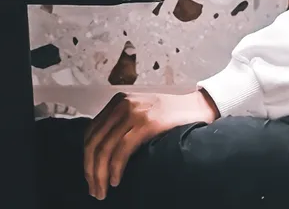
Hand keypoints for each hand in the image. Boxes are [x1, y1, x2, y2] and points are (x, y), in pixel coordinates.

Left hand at [83, 90, 219, 199]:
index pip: (91, 132)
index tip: (91, 176)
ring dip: (100, 175)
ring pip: (105, 149)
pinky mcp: (147, 123)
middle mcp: (123, 104)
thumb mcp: (140, 112)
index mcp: (119, 101)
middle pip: (94, 142)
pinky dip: (115, 169)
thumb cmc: (171, 114)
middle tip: (94, 190)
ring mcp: (135, 112)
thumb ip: (121, 124)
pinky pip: (122, 151)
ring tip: (102, 191)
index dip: (87, 158)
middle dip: (90, 170)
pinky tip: (116, 181)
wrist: (198, 105)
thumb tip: (101, 154)